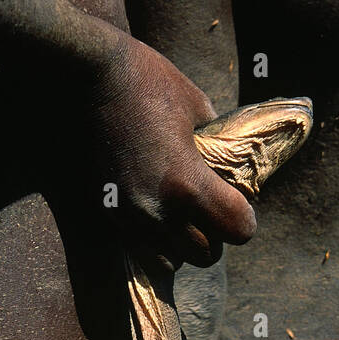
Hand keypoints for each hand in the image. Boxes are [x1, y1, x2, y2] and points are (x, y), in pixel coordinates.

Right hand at [80, 33, 255, 271]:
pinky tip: (157, 213)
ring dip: (182, 245)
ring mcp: (131, 215)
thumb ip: (217, 150)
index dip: (245, 219)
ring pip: (171, 262)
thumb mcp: (199, 110)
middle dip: (214, 237)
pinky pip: (142, 249)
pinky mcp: (110, 213)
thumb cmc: (152, 83)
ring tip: (182, 218)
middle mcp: (159, 210)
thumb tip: (231, 175)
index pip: (237, 230)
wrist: (93, 77)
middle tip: (209, 212)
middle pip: (205, 255)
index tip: (239, 204)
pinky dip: (156, 241)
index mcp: (188, 183)